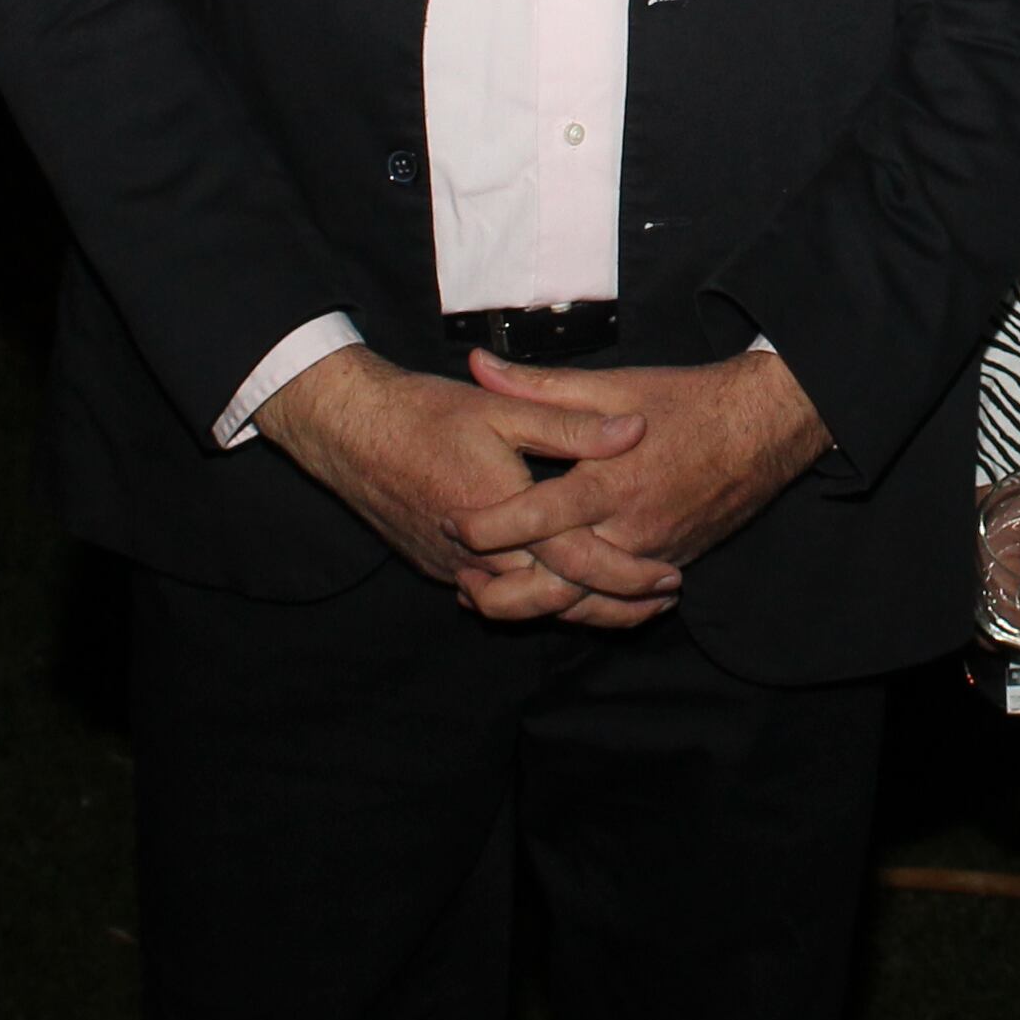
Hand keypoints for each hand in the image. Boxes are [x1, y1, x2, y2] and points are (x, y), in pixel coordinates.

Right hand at [257, 348, 653, 624]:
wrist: (349, 432)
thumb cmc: (426, 414)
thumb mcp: (504, 411)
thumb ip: (571, 425)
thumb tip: (633, 431)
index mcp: (506, 516)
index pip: (581, 563)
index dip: (630, 575)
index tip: (670, 578)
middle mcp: (480, 557)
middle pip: (560, 601)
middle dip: (613, 608)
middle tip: (658, 603)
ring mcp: (455, 570)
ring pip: (527, 609)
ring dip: (575, 609)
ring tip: (619, 604)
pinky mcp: (438, 572)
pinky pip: (494, 598)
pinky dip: (533, 600)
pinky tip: (558, 589)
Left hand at [457, 350, 833, 612]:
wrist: (765, 426)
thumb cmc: (687, 401)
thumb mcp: (613, 385)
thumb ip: (539, 385)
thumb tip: (479, 365)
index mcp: (609, 481)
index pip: (535, 517)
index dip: (487, 527)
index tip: (452, 522)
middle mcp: (630, 528)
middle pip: (556, 583)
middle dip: (503, 594)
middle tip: (462, 587)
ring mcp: (653, 553)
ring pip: (587, 602)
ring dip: (538, 608)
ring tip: (492, 600)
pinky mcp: (671, 563)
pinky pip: (619, 599)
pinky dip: (583, 605)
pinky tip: (551, 600)